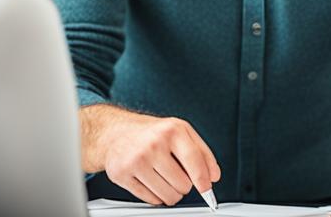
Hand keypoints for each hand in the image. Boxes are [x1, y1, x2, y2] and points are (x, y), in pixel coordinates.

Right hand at [101, 113, 220, 205]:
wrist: (116, 133)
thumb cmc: (152, 133)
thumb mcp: (179, 130)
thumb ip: (201, 151)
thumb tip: (213, 176)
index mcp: (172, 130)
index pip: (194, 160)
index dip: (203, 179)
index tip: (207, 189)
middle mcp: (154, 144)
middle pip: (182, 184)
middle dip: (184, 185)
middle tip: (177, 175)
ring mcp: (137, 160)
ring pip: (168, 196)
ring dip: (171, 194)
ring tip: (165, 179)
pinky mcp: (123, 175)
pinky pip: (150, 200)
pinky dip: (156, 197)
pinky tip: (151, 182)